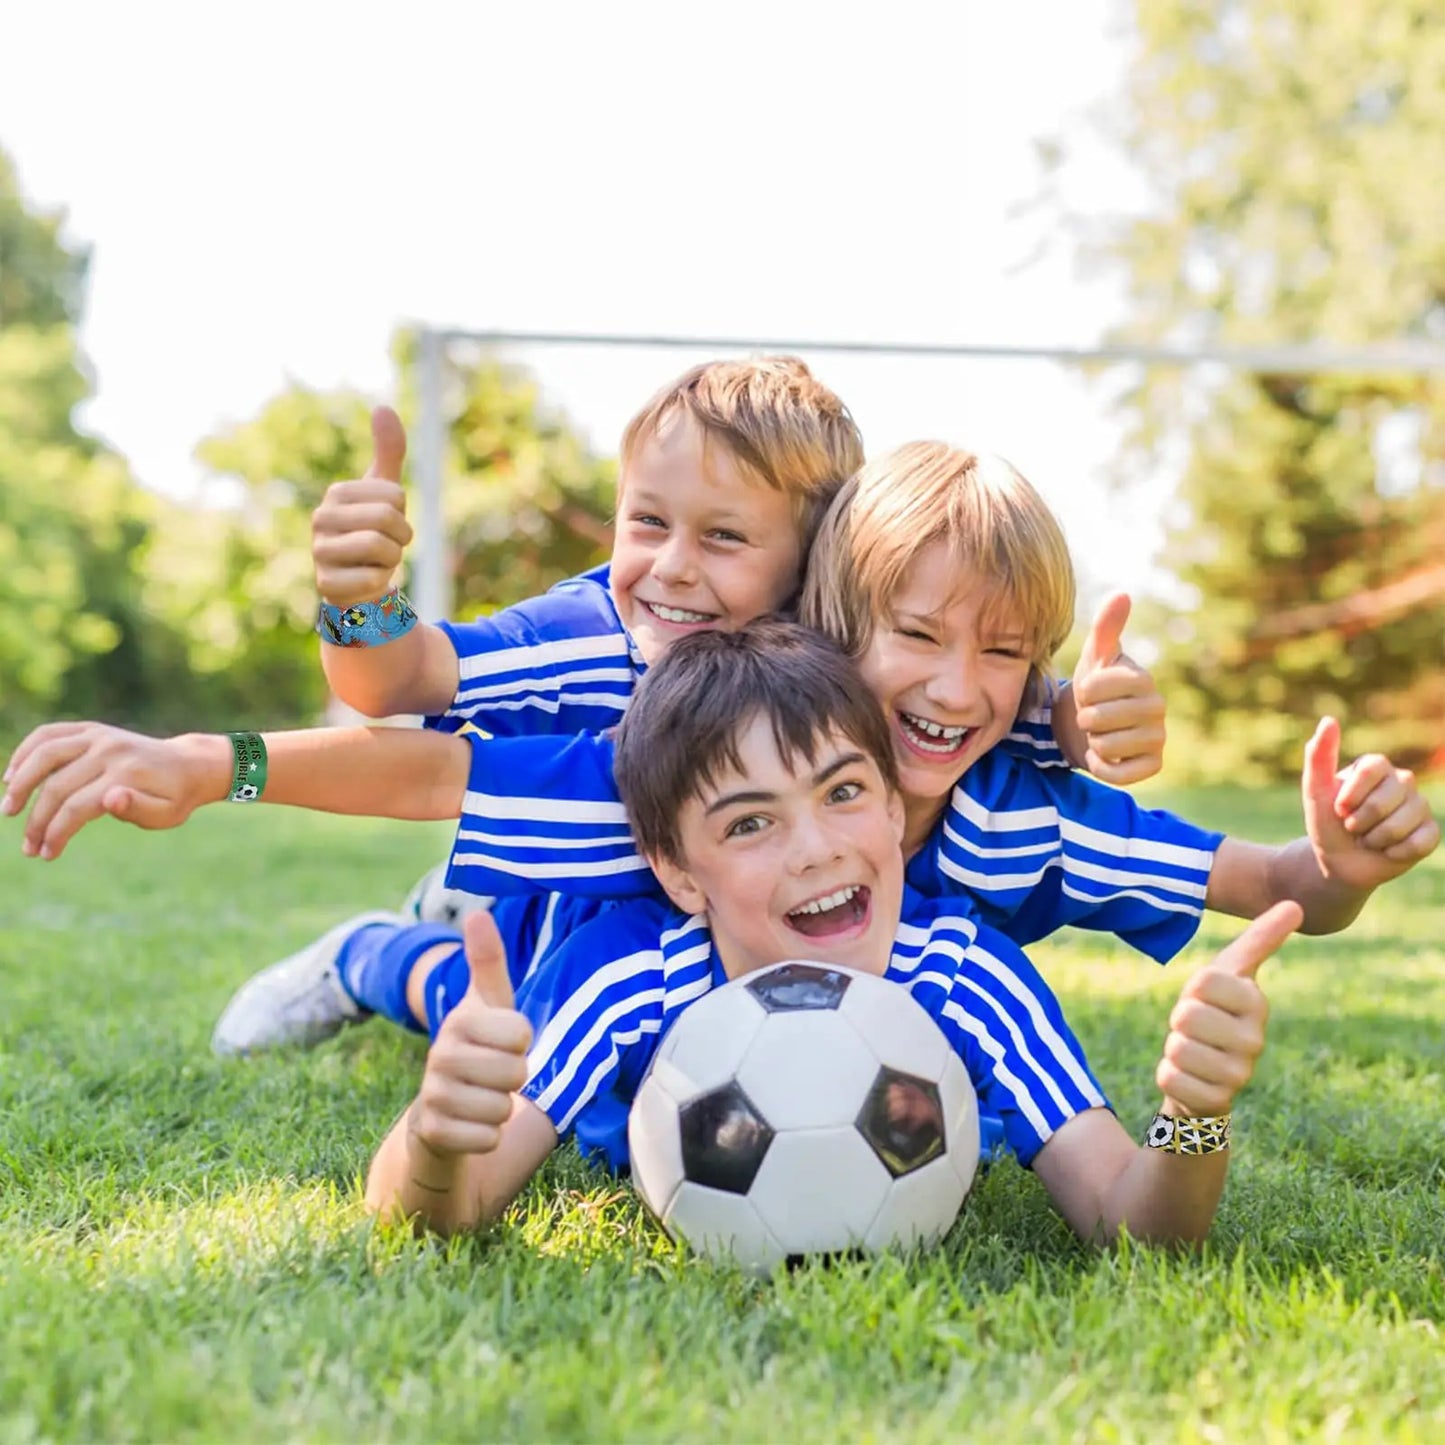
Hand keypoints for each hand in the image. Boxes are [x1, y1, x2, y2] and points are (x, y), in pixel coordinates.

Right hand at [1, 723, 227, 859]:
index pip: (77, 806)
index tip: (46, 854)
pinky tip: (12, 776)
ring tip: (9, 809)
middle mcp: (110, 751)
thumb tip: (109, 798)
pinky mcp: (91, 729)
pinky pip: (49, 733)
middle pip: (57, 785)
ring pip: (45, 753)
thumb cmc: (176, 797)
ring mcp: (99, 736)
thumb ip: (139, 809)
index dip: (56, 832)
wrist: (189, 764)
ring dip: (21, 782)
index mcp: (128, 775)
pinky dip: (25, 752)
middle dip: (37, 820)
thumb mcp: (168, 814)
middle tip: (28, 848)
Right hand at [312, 406, 413, 607]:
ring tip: (376, 561)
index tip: (388, 521)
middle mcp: (321, 519)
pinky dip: (379, 581)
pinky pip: (372, 578)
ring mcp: (320, 553)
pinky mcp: (326, 584)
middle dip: (400, 537)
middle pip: (388, 518)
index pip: (395, 496)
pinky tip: (365, 580)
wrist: (358, 582)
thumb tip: (383, 407)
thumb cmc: (371, 531)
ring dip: (392, 559)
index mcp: (337, 493)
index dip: (402, 513)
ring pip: (382, 548)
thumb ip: (388, 451)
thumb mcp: (383, 491)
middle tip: (387, 544)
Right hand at [407, 913, 531, 1164]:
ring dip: (501, 1110)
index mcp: (460, 1019)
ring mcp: (434, 1094)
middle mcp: (440, 1054)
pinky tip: (470, 1126)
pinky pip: (487, 1138)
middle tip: (493, 1077)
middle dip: (513, 1081)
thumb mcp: (488, 1006)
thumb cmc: (478, 1051)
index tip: (504, 1044)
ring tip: (481, 1100)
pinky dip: (487, 1137)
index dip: (522, 1045)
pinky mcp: (432, 1132)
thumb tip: (477, 914)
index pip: (521, 1033)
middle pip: (515, 1072)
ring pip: (502, 1107)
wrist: (440, 1114)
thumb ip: (487, 962)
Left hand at [1071, 593, 1166, 785]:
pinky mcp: (1153, 766)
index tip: (1088, 691)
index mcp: (1142, 679)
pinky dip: (1101, 767)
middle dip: (1084, 719)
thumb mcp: (1096, 656)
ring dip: (1092, 742)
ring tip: (1100, 733)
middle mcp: (1157, 708)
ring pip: (1104, 747)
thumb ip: (1106, 628)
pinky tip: (1104, 756)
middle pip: (1096, 719)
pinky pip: (1117, 774)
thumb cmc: (1096, 687)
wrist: (1094, 725)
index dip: (1080, 692)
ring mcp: (1157, 739)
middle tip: (1093, 715)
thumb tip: (1122, 594)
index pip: (1092, 688)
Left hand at [1156, 900, 1299, 1116]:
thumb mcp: (1231, 972)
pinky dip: (1169, 1075)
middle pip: (1186, 1015)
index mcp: (1256, 1003)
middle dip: (1180, 1021)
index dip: (1194, 989)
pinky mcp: (1216, 1100)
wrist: (1205, 1073)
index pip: (1204, 981)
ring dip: (1174, 1049)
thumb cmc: (1214, 1011)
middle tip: (1196, 1030)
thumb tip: (1296, 905)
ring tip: (1194, 1052)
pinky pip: (1169, 1077)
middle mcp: (1255, 1040)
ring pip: (1177, 1047)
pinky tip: (1190, 1077)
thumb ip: (1259, 939)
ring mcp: (1239, 1074)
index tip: (1205, 998)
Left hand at [1302, 717, 1439, 891]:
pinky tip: (1386, 851)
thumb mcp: (1315, 790)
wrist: (1337, 860)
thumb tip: (1329, 720)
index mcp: (1376, 766)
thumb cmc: (1326, 822)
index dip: (1351, 796)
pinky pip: (1419, 842)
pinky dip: (1395, 852)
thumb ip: (1319, 755)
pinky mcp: (1430, 832)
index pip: (1372, 770)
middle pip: (1384, 802)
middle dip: (1359, 822)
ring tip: (1367, 838)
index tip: (1338, 808)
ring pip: (1401, 824)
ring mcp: (1419, 806)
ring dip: (1375, 839)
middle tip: (1352, 827)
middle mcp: (1402, 781)